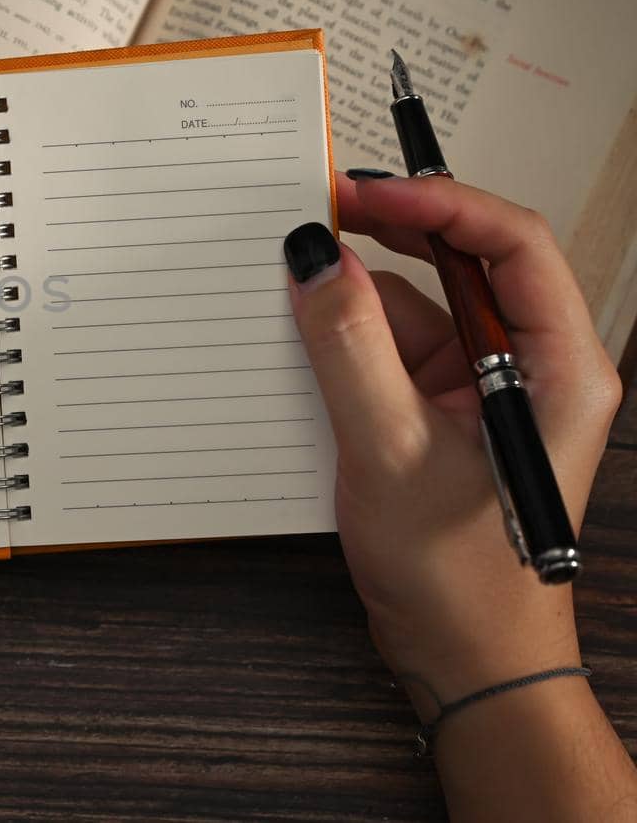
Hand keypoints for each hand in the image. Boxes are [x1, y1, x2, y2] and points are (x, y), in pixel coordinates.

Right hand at [283, 172, 621, 714]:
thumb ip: (348, 347)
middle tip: (321, 207)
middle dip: (395, 233)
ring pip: (423, 304)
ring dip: (362, 288)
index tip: (363, 193)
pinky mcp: (445, 411)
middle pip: (468, 264)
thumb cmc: (457, 575)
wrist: (466, 660)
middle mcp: (532, 365)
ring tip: (294, 270)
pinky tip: (301, 330)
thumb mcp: (389, 450)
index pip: (512, 245)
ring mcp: (487, 387)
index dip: (438, 205)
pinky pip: (395, 348)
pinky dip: (348, 334)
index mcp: (560, 366)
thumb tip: (315, 258)